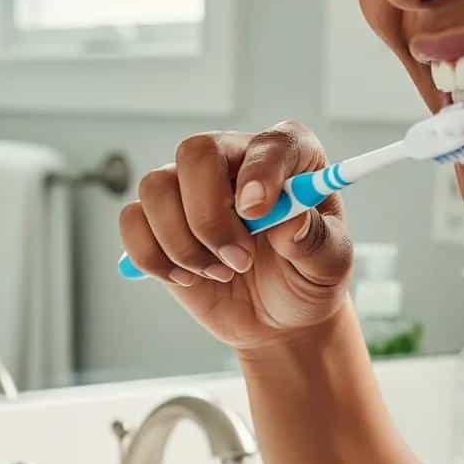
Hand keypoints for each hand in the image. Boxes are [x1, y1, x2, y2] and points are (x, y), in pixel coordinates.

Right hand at [120, 122, 352, 351]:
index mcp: (287, 157)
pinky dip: (154, 258)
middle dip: (208, 216)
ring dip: (183, 244)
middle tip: (239, 261)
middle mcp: (233, 161)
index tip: (257, 213)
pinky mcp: (159, 221)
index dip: (259, 172)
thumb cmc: (307, 280)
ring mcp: (191, 189)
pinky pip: (132, 223)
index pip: (268, 144)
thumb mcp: (330, 265)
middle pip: (194, 153)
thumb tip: (290, 220)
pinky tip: (189, 277)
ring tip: (220, 273)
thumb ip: (316, 240)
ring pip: (155, 188)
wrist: (278, 319)